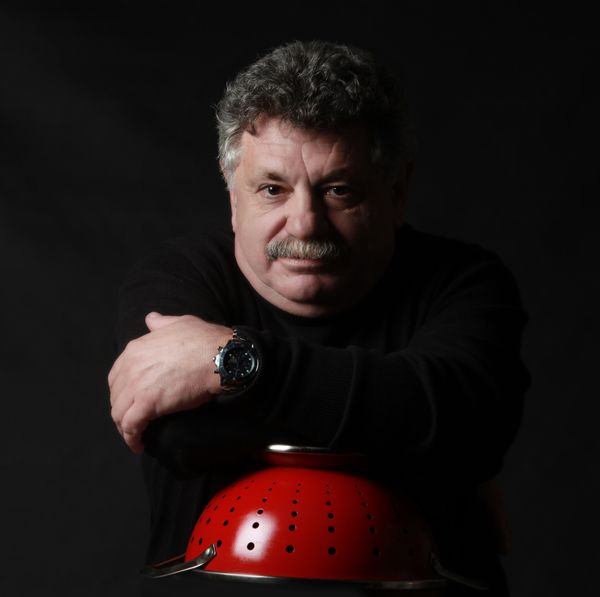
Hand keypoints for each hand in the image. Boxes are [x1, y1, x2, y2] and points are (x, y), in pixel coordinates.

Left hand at [108, 312, 232, 453]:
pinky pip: (130, 426)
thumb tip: (151, 319)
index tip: (133, 400)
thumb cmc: (205, 339)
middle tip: (135, 420)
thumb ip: (161, 323)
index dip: (123, 390)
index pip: (117, 375)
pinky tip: (138, 445)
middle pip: (116, 395)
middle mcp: (131, 366)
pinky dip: (131, 438)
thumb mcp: (180, 322)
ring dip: (125, 427)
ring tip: (136, 436)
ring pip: (119, 413)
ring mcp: (136, 385)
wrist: (219, 357)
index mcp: (136, 349)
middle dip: (123, 409)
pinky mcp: (147, 404)